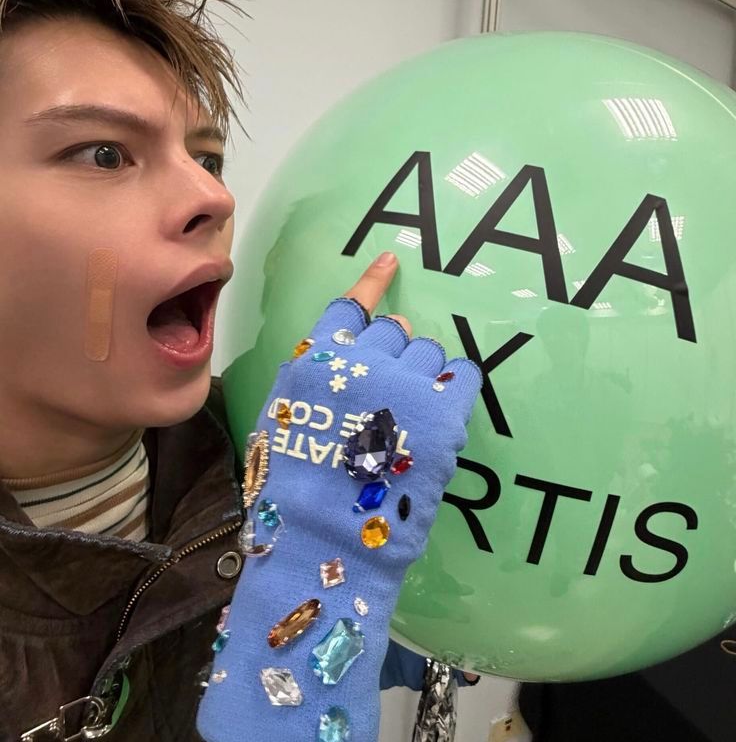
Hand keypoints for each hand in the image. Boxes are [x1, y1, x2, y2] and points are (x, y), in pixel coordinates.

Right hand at [198, 253, 481, 741]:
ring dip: (423, 371)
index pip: (351, 304)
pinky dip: (458, 381)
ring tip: (413, 410)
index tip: (391, 261)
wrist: (322, 542)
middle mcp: (361, 359)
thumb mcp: (278, 425)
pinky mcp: (442, 412)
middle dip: (394, 349)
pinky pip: (463, 373)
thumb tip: (339, 364)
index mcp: (316, 360)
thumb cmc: (291, 494)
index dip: (372, 283)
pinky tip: (449, 398)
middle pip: (393, 328)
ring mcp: (404, 383)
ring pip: (428, 350)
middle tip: (393, 385)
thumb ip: (309, 384)